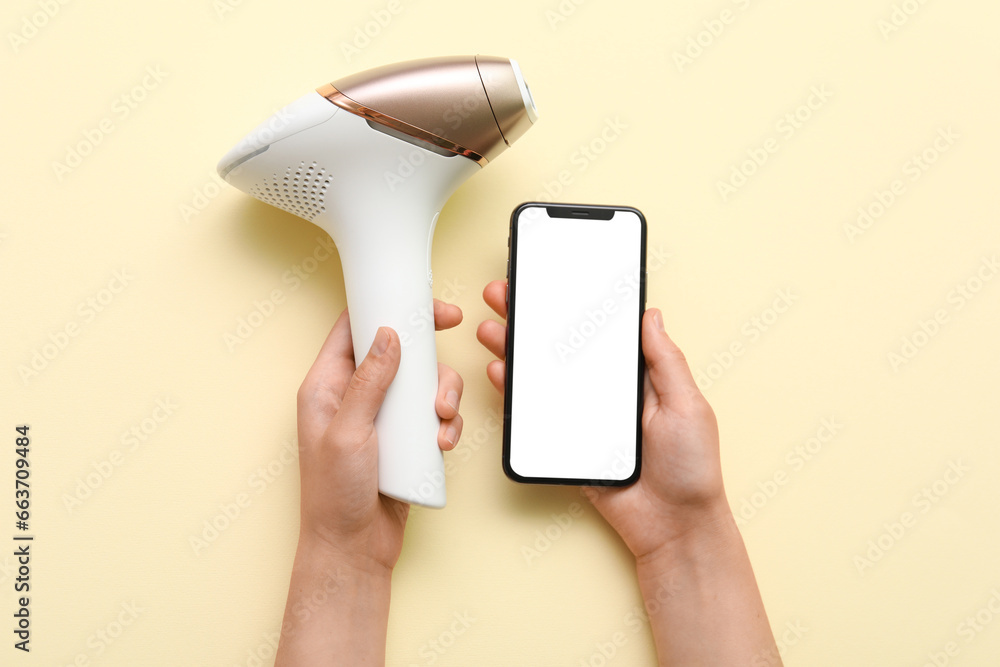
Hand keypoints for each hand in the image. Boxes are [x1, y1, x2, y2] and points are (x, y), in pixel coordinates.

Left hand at [296, 299, 464, 572]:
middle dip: (429, 360)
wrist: (353, 548)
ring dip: (442, 396)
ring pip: (423, 384)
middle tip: (445, 368)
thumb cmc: (333, 496)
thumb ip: (368, 381)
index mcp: (327, 385)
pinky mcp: (406, 439)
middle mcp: (355, 396)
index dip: (387, 309)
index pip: (354, 328)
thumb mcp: (348, 432)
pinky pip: (434, 416)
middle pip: (399, 352)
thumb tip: (387, 334)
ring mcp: (382, 417)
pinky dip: (446, 424)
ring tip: (441, 420)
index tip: (424, 307)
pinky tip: (442, 442)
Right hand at [478, 280, 779, 664]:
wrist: (673, 528)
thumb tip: (652, 315)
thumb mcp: (688, 405)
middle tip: (505, 294)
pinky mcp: (567, 443)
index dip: (575, 306)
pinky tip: (500, 371)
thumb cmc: (691, 469)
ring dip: (516, 350)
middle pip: (563, 348)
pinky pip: (536, 414)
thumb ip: (666, 361)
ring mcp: (584, 417)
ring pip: (544, 376)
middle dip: (532, 319)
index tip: (552, 282)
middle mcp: (607, 392)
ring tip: (493, 327)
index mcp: (638, 377)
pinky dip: (515, 392)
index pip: (601, 332)